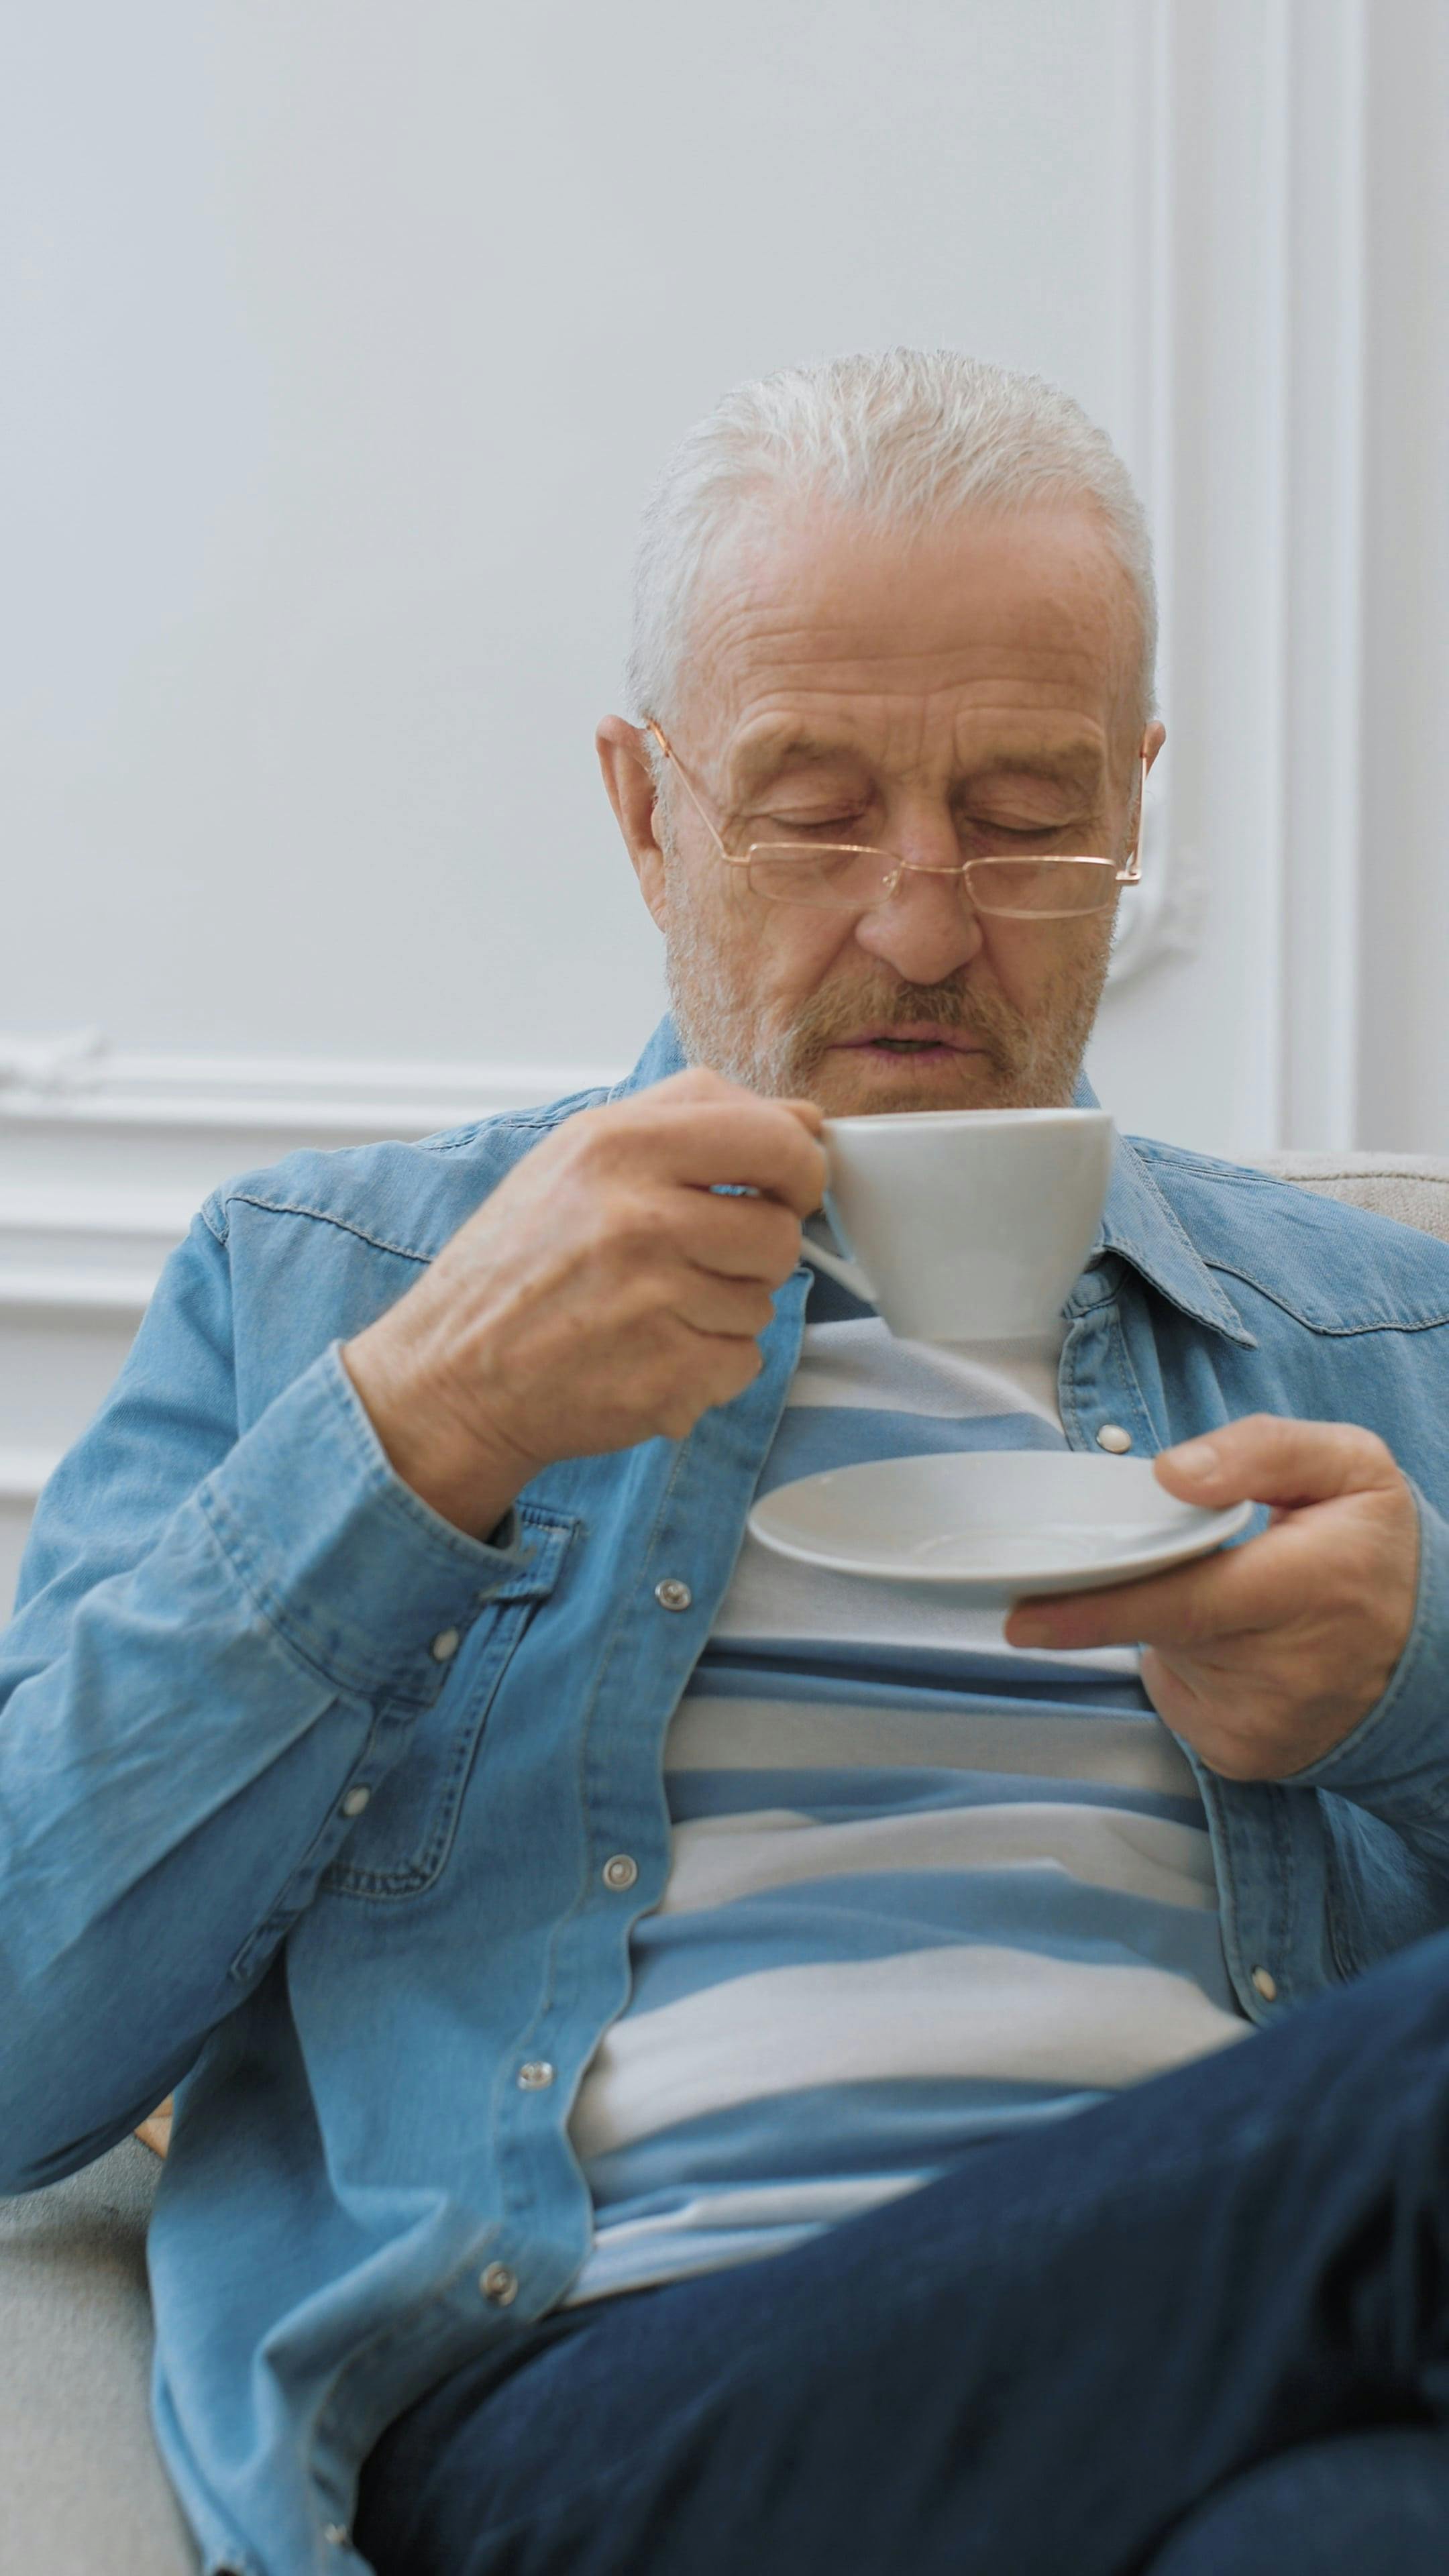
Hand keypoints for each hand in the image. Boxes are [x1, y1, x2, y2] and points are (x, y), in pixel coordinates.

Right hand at [343, 1068, 825, 1536]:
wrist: (450, 1377)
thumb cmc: (514, 1266)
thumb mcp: (576, 1156)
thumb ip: (690, 1119)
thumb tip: (803, 1121)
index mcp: (616, 1146)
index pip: (773, 1138)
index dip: (798, 1166)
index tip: (784, 1186)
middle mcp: (637, 1218)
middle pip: (779, 1231)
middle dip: (755, 1250)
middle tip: (699, 1258)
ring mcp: (655, 1303)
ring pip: (764, 1302)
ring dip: (723, 1310)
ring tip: (649, 1308)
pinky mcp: (669, 1376)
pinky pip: (743, 1360)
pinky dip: (708, 1363)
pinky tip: (647, 1353)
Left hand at [1003, 1416, 1419, 1779]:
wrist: (1435, 1658)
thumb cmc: (1374, 1549)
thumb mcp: (1347, 1466)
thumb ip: (1259, 1450)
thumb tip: (1170, 1474)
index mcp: (1312, 1585)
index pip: (1186, 1601)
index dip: (1099, 1609)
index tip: (1024, 1618)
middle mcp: (1288, 1670)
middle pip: (1160, 1625)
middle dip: (1135, 1588)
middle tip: (1150, 1558)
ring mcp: (1262, 1723)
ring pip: (1162, 1658)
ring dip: (1172, 1625)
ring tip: (1237, 1603)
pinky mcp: (1242, 1756)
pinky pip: (1177, 1698)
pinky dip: (1188, 1665)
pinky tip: (1239, 1648)